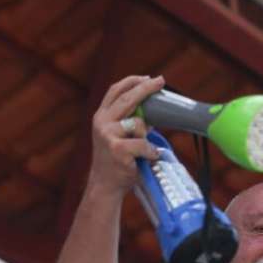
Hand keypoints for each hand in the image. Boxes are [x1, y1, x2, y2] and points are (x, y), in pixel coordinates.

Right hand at [88, 75, 165, 196]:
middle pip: (127, 98)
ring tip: (144, 150)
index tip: (148, 77)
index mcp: (101, 117)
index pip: (115, 91)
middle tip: (161, 81)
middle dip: (146, 88)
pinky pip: (144, 144)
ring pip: (139, 124)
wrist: (105, 185)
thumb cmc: (116, 161)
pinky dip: (150, 152)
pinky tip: (148, 159)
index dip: (132, 81)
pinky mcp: (118, 149)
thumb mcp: (117, 137)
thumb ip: (129, 122)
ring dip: (147, 136)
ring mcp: (108, 135)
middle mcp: (101, 122)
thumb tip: (154, 110)